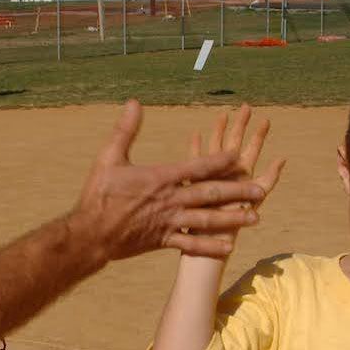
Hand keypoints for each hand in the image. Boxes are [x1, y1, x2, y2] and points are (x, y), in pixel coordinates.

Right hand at [72, 100, 266, 261]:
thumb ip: (125, 130)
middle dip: (237, 191)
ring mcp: (169, 222)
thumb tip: (135, 103)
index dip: (219, 160)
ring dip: (232, 218)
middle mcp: (170, 200)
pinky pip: (192, 244)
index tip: (238, 155)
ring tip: (255, 217)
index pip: (196, 166)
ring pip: (207, 220)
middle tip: (260, 189)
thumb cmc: (98, 194)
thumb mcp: (109, 157)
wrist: (90, 234)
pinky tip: (229, 246)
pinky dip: (211, 246)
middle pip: (210, 194)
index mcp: (160, 178)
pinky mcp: (163, 241)